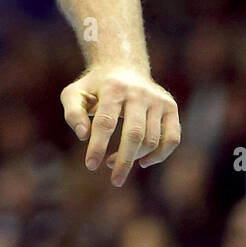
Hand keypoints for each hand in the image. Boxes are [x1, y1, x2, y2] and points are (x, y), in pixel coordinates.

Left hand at [59, 65, 180, 186]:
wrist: (123, 67)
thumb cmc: (94, 87)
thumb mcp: (74, 94)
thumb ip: (73, 113)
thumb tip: (84, 136)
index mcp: (113, 88)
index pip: (105, 122)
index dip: (98, 146)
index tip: (91, 165)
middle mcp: (139, 93)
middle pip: (134, 134)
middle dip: (123, 160)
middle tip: (114, 180)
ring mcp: (158, 100)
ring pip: (152, 139)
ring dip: (135, 158)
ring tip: (114, 163)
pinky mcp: (171, 107)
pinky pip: (172, 138)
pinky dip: (160, 155)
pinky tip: (142, 162)